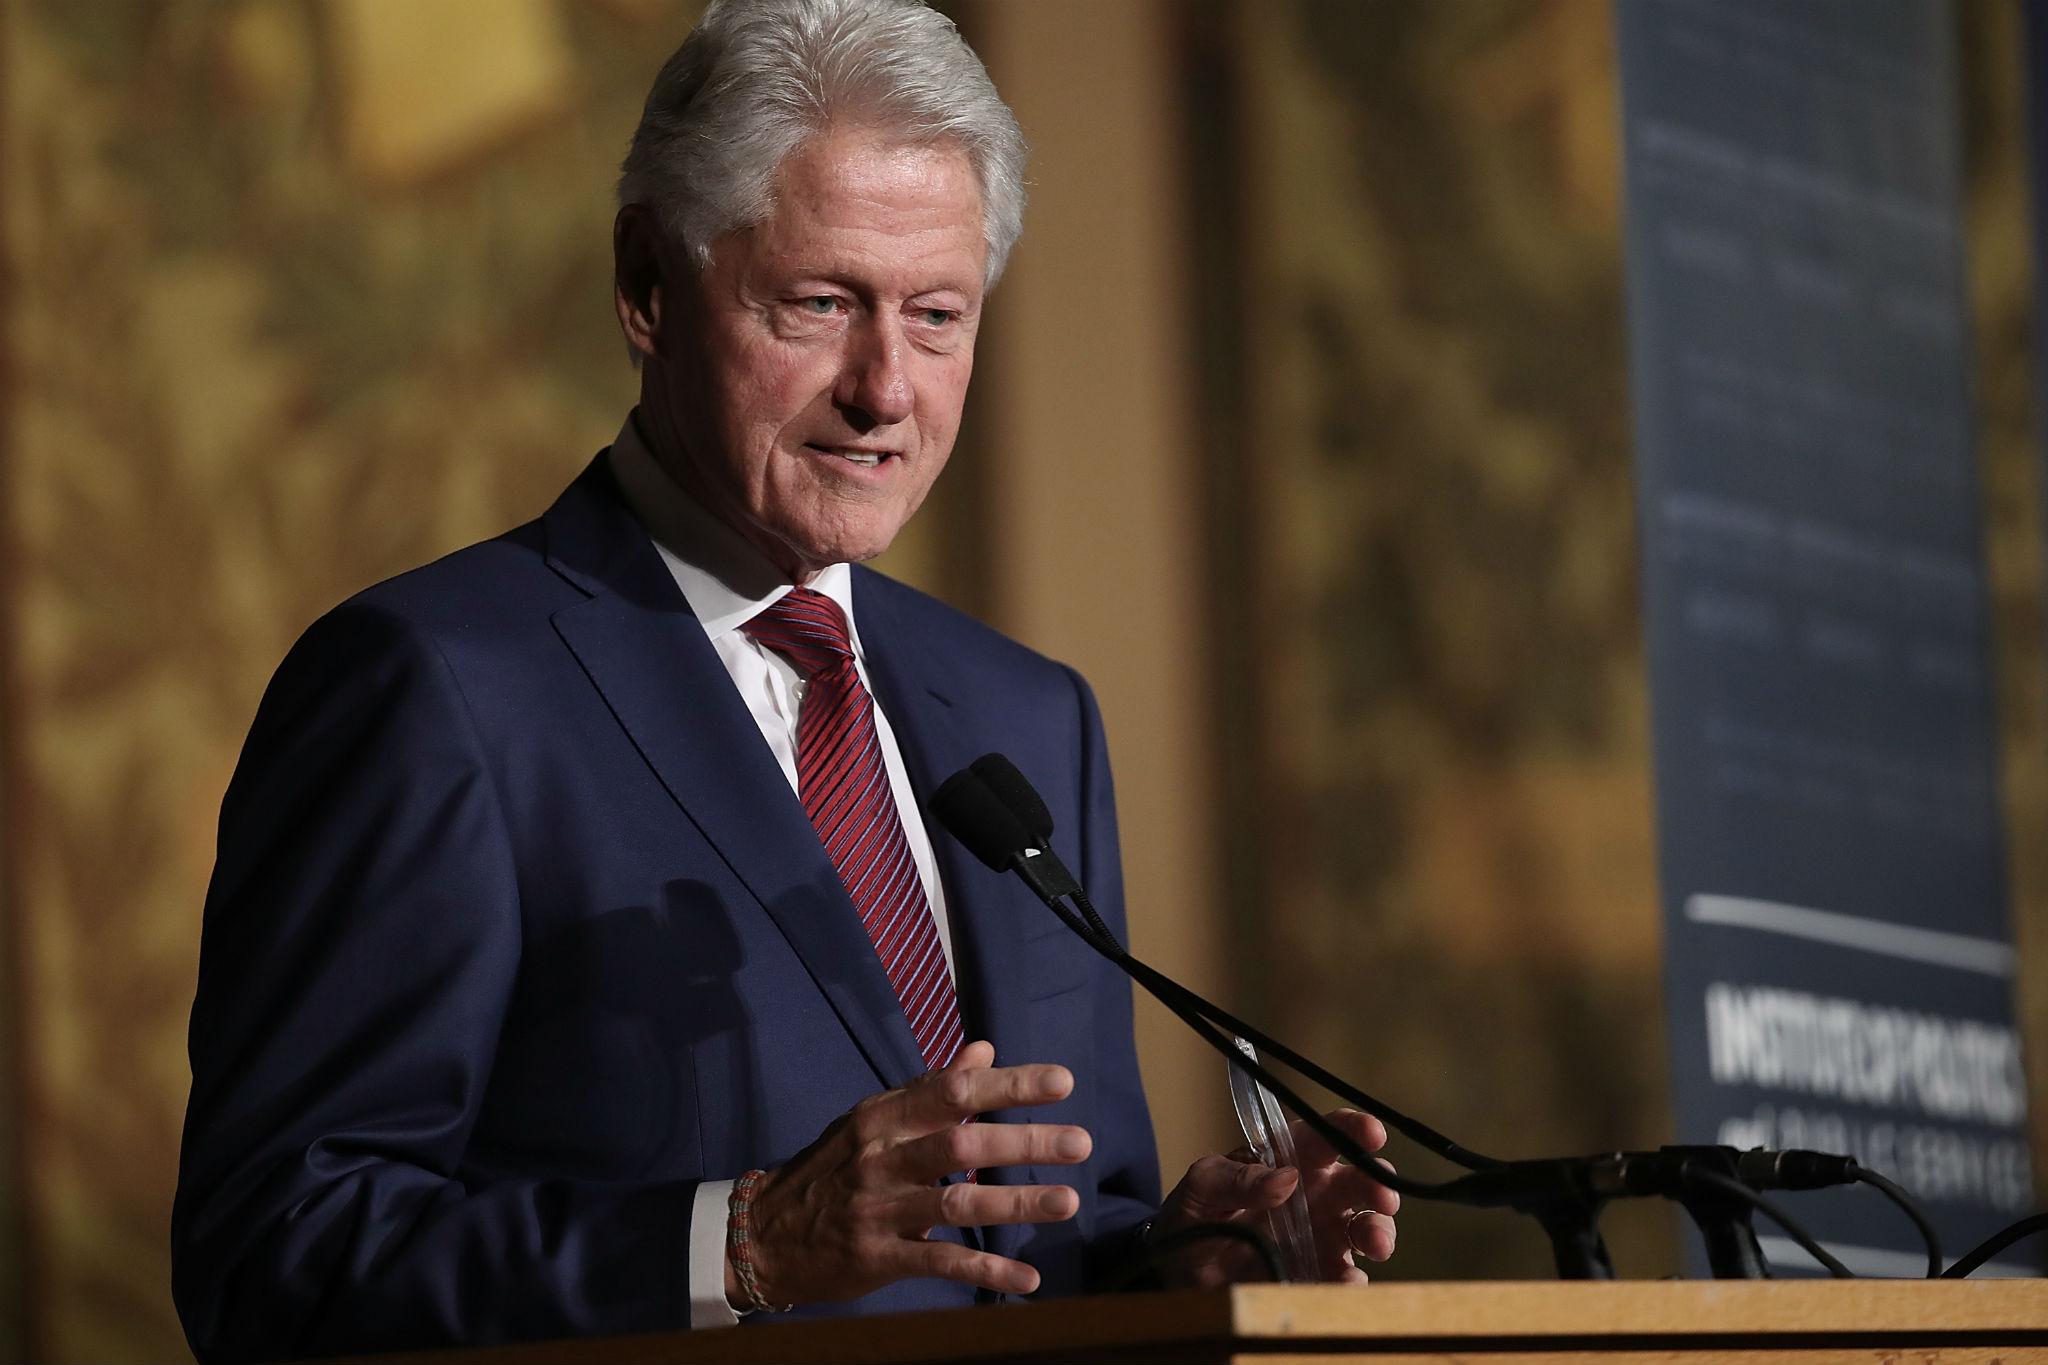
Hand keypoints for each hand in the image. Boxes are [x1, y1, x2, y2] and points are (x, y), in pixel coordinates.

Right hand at [732, 1040, 1092, 1305]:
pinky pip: (940, 1264)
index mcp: (885, 1118)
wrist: (763, 1234)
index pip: (954, 1091)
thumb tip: (984, 1051)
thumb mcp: (873, 1120)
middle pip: (962, 1143)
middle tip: (1080, 1141)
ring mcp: (879, 1209)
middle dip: (1024, 1142)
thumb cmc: (832, 1169)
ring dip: (1015, 1204)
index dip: (1009, 1084)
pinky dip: (986, 1271)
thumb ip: (931, 1088)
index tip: (1062, 1081)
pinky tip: (1028, 1278)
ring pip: (956, 1204)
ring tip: (1068, 1201)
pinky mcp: (877, 1257)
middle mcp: (882, 1158)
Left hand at [1153, 1108, 1398, 1286]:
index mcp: (1290, 1159)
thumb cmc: (1193, 1213)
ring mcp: (1322, 1236)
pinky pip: (1347, 1278)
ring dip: (1379, 1233)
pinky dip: (1354, 1280)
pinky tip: (1346, 1282)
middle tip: (1382, 1198)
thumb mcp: (1203, 1185)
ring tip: (1374, 1245)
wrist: (1178, 1271)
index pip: (1328, 1135)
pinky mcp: (1318, 1275)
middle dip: (1380, 1185)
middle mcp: (1317, 1194)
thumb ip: (1238, 1177)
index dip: (1353, 1129)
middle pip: (1362, 1181)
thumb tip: (1286, 1178)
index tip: (1372, 1133)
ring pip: (1368, 1229)